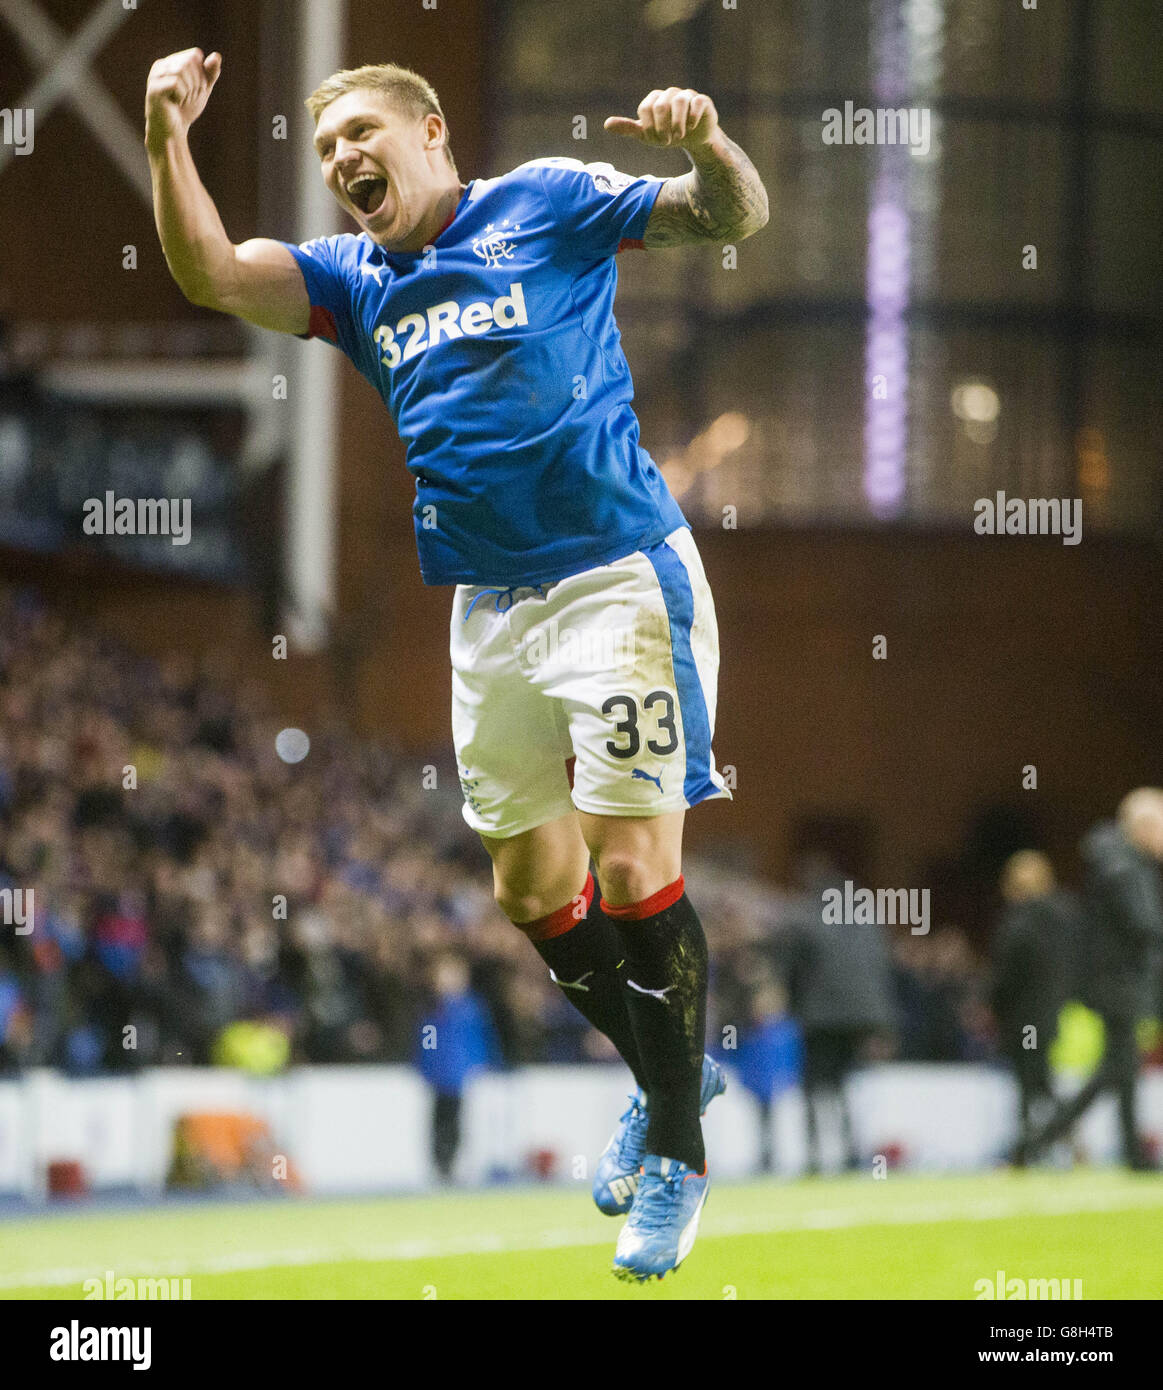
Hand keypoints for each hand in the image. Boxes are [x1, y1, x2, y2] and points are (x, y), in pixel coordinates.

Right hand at [145, 48, 221, 144]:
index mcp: (171, 62)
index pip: (194, 55)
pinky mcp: (154, 88)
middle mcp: (161, 66)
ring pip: (182, 70)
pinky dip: (182, 95)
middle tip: (190, 98)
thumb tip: (217, 56)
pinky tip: (176, 103)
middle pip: (189, 61)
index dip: (202, 72)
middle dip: (197, 82)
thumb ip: (210, 73)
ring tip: (183, 100)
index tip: (197, 89)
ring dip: (190, 89)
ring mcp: (155, 76)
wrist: (173, 132)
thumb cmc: (185, 110)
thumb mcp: (202, 90)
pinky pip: (176, 82)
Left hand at [604, 87, 718, 149]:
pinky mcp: (702, 101)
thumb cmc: (667, 133)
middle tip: (666, 141)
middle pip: (660, 106)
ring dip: (677, 124)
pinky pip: (697, 102)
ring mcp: (687, 95)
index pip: (645, 108)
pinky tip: (691, 128)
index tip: (654, 140)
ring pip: (679, 102)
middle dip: (662, 127)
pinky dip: (692, 117)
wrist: (693, 138)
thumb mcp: (646, 134)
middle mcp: (670, 94)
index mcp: (654, 100)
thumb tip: (606, 124)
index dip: (648, 127)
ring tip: (679, 137)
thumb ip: (628, 128)